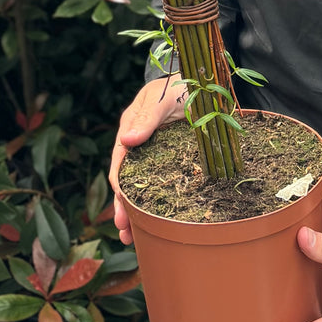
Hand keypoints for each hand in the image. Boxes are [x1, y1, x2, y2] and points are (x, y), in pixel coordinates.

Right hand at [108, 75, 187, 245]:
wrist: (202, 82)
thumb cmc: (180, 85)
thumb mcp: (163, 98)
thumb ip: (148, 117)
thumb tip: (126, 140)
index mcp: (132, 126)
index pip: (121, 160)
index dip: (120, 183)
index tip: (122, 203)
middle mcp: (140, 144)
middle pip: (126, 180)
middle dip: (123, 207)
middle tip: (124, 231)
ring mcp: (155, 154)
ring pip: (141, 187)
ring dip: (136, 212)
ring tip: (132, 239)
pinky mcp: (171, 161)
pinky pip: (160, 185)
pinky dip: (156, 205)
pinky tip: (156, 225)